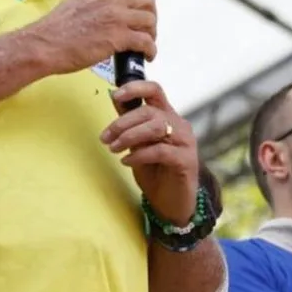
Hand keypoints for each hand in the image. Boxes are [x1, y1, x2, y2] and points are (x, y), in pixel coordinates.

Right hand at [29, 0, 156, 74]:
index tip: (145, 3)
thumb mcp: (76, 2)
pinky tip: (147, 56)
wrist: (43, 46)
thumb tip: (109, 8)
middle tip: (147, 26)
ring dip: (152, 33)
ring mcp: (115, 17)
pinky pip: (146, 41)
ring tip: (146, 43)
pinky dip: (151, 49)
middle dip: (151, 13)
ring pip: (149, 19)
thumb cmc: (54, 31)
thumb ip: (95, 1)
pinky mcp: (117, 38)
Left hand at [100, 81, 196, 225]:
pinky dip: (140, 155)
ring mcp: (185, 142)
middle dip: (123, 123)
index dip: (136, 87)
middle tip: (105, 138)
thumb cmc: (155, 172)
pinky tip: (127, 162)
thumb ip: (130, 123)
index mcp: (168, 116)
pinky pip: (160, 150)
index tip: (116, 94)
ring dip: (129, 136)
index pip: (155, 90)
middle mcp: (179, 125)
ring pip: (156, 126)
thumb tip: (114, 97)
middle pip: (150, 111)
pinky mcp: (186, 160)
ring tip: (114, 148)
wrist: (171, 204)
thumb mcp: (137, 144)